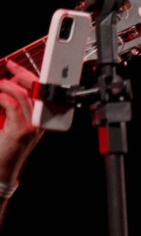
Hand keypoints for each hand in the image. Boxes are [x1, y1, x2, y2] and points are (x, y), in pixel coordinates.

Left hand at [0, 60, 43, 184]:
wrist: (2, 171)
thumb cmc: (4, 149)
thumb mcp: (8, 123)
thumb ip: (9, 106)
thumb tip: (4, 86)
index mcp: (40, 119)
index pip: (40, 90)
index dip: (26, 74)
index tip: (11, 64)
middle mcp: (41, 122)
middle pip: (35, 89)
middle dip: (19, 75)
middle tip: (6, 71)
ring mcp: (33, 127)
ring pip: (23, 95)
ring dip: (6, 86)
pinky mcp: (21, 131)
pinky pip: (12, 106)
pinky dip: (1, 98)